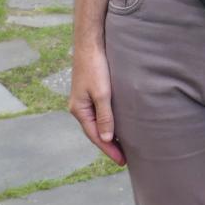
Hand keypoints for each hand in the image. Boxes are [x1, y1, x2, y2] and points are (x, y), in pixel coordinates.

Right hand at [69, 44, 125, 165]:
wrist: (90, 43)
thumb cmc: (96, 67)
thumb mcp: (102, 93)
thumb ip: (105, 115)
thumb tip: (107, 138)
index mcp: (79, 110)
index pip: (95, 136)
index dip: (109, 149)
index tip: (122, 161)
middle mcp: (79, 107)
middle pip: (96, 131)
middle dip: (109, 145)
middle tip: (125, 158)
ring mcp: (85, 100)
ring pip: (98, 122)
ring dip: (110, 134)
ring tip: (123, 146)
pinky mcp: (91, 91)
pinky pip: (100, 113)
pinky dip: (109, 121)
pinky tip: (118, 124)